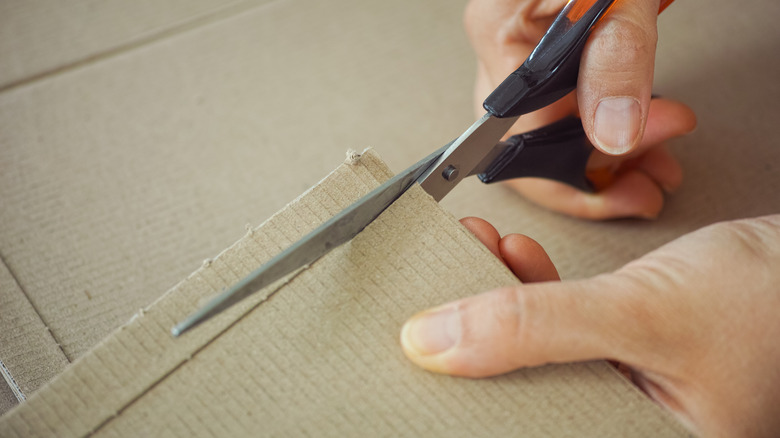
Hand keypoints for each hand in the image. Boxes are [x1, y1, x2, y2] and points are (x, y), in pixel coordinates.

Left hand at [401, 215, 779, 436]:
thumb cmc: (769, 298)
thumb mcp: (640, 316)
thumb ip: (537, 328)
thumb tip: (438, 340)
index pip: (522, 432)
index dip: (467, 396)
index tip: (420, 350)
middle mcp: (626, 429)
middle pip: (520, 394)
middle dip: (477, 338)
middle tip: (435, 300)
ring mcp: (623, 390)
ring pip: (536, 354)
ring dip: (500, 300)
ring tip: (470, 259)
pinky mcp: (620, 351)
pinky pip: (560, 326)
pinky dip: (534, 289)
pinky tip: (512, 259)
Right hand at [465, 0, 696, 218]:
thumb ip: (616, 61)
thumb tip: (611, 135)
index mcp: (498, 31)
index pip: (518, 135)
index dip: (573, 170)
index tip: (629, 172)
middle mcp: (503, 48)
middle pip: (532, 144)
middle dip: (593, 178)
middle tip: (646, 187)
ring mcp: (525, 53)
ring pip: (553, 133)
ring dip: (606, 161)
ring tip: (652, 172)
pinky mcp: (556, 54)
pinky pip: (569, 111)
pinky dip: (607, 131)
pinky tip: (639, 143)